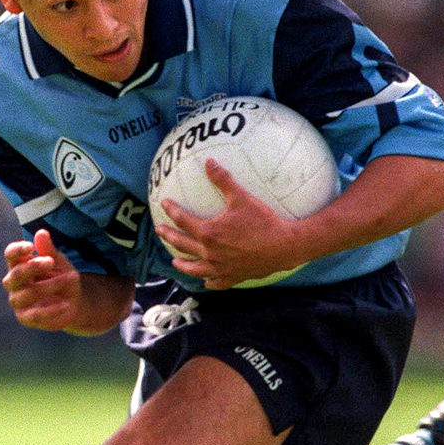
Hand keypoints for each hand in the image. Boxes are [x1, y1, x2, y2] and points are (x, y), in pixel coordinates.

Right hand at [2, 229, 81, 329]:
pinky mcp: (25, 318)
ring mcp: (17, 301)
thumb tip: (41, 233)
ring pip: (28, 293)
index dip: (17, 250)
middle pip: (15, 275)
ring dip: (50, 285)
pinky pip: (35, 315)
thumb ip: (49, 250)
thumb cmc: (61, 277)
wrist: (74, 303)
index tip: (31, 247)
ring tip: (71, 278)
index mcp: (18, 265)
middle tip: (51, 261)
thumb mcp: (59, 262)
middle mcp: (13, 283)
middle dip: (33, 267)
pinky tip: (66, 304)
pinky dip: (51, 310)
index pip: (10, 255)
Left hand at [155, 159, 298, 289]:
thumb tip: (208, 162)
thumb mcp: (241, 197)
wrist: (284, 246)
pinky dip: (208, 282)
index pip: (183, 220)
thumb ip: (223, 180)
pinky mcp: (232, 277)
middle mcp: (210, 253)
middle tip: (159, 231)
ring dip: (182, 265)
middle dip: (168, 236)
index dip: (172, 211)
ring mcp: (220, 268)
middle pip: (182, 245)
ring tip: (175, 262)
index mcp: (208, 233)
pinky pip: (216, 282)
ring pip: (194, 269)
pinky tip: (206, 281)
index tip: (164, 204)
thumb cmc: (262, 221)